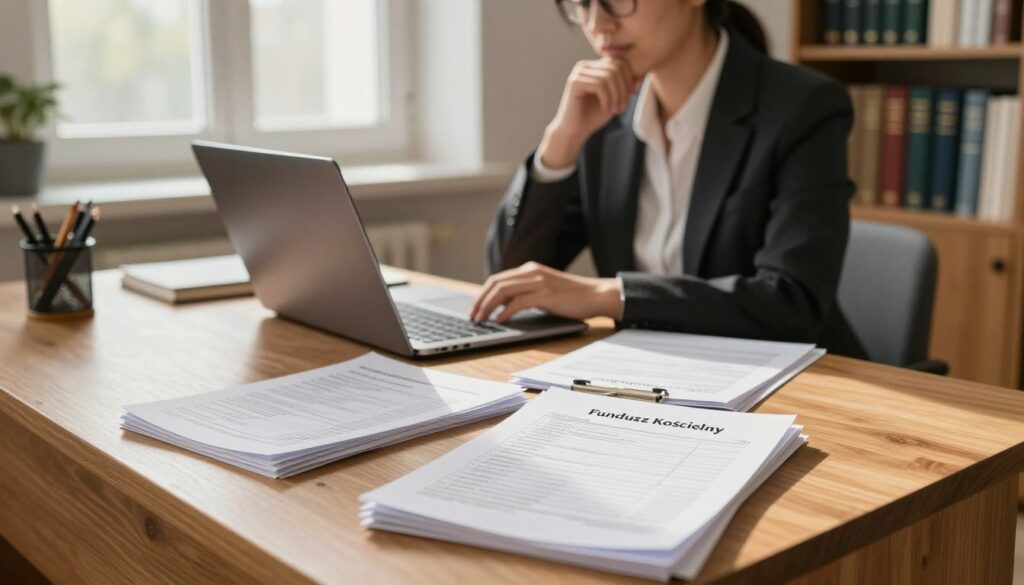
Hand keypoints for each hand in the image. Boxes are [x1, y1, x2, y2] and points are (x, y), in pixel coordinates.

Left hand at [470, 262, 622, 323]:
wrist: (597, 295)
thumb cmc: (572, 297)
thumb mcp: (544, 291)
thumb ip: (525, 293)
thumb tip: (502, 305)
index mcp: (530, 270)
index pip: (498, 279)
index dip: (482, 294)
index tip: (475, 308)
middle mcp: (532, 272)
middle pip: (496, 283)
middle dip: (480, 300)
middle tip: (473, 316)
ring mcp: (539, 282)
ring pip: (503, 291)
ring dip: (488, 306)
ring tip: (481, 320)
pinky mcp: (546, 294)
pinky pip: (518, 302)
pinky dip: (505, 312)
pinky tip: (500, 321)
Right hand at [538, 58, 641, 168]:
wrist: (574, 132)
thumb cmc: (593, 116)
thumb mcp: (615, 100)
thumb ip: (626, 87)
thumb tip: (642, 76)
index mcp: (594, 67)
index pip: (619, 62)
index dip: (629, 79)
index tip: (630, 97)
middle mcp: (585, 66)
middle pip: (615, 67)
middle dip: (624, 88)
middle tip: (622, 106)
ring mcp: (578, 73)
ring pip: (609, 76)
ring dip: (617, 95)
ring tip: (615, 110)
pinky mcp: (574, 83)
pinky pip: (599, 84)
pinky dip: (607, 99)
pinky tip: (606, 110)